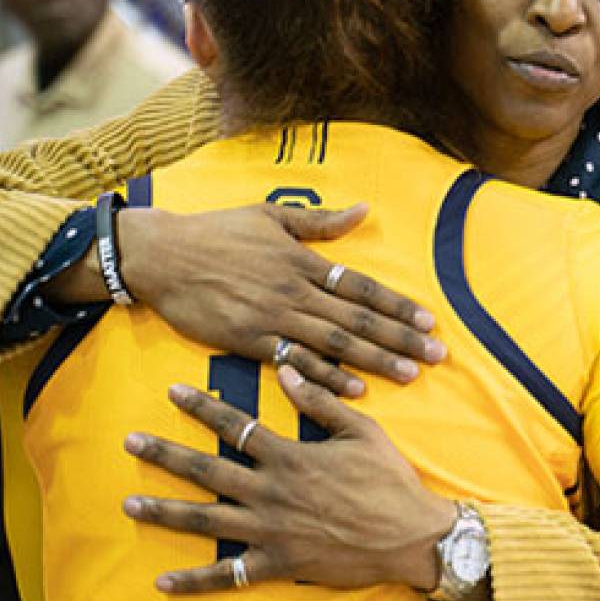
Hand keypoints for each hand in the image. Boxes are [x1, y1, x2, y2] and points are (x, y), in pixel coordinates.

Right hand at [53, 202, 444, 394]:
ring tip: (409, 374)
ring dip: (374, 360)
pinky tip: (354, 390)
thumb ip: (320, 221)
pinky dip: (326, 379)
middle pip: (358, 319)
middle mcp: (294, 291)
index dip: (399, 306)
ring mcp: (272, 318)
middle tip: (436, 355)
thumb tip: (363, 210)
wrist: (162, 256)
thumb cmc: (217, 231)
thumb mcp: (271, 215)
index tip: (430, 321)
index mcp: (303, 260)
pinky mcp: (249, 341)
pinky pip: (296, 363)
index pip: (362, 287)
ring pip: (334, 344)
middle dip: (400, 338)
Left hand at [122, 365, 455, 593]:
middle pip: (208, 470)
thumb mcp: (361, 431)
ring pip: (207, 521)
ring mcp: (272, 531)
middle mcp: (273, 493)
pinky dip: (195, 581)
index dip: (202, 408)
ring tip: (128, 505)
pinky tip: (163, 581)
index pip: (237, 426)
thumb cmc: (390, 480)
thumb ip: (320, 400)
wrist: (412, 536)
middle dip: (165, 455)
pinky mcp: (279, 564)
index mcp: (291, 457)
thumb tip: (285, 369)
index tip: (172, 392)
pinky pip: (230, 576)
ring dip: (165, 512)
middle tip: (129, 441)